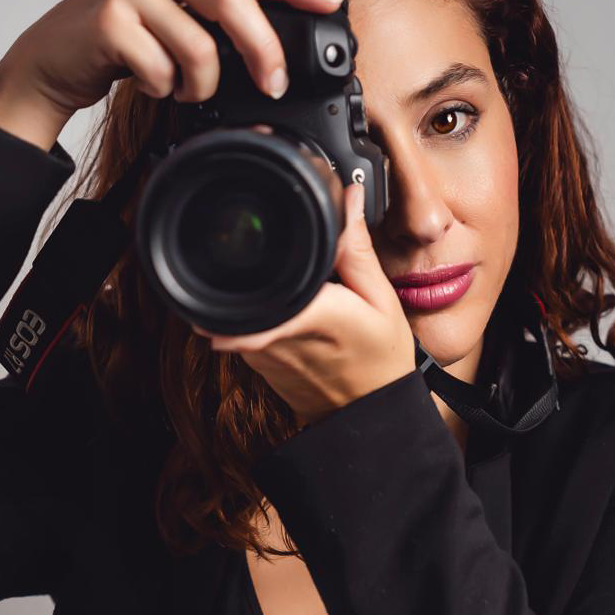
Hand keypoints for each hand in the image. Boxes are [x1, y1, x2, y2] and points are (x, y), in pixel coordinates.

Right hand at [0, 0, 345, 129]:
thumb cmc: (121, 42)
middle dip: (262, 50)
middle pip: (233, 0)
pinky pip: (161, 70)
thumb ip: (215, 15)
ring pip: (199, 47)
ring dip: (200, 85)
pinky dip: (164, 91)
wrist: (52, 58)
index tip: (330, 4)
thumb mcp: (173, 17)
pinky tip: (151, 85)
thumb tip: (275, 48)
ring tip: (184, 89)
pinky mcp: (108, 19)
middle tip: (272, 85)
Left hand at [191, 182, 415, 427]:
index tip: (233, 243)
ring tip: (297, 291)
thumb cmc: (381, 359)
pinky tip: (291, 314)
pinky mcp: (255, 364)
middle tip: (279, 259)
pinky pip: (246, 326)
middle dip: (255, 268)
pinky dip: (262, 314)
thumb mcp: (381, 299)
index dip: (242, 264)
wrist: (369, 415)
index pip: (261, 288)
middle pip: (247, 284)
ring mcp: (260, 354)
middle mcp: (277, 335)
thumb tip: (349, 199)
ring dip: (260, 293)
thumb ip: (356, 249)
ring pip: (243, 305)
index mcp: (312, 312)